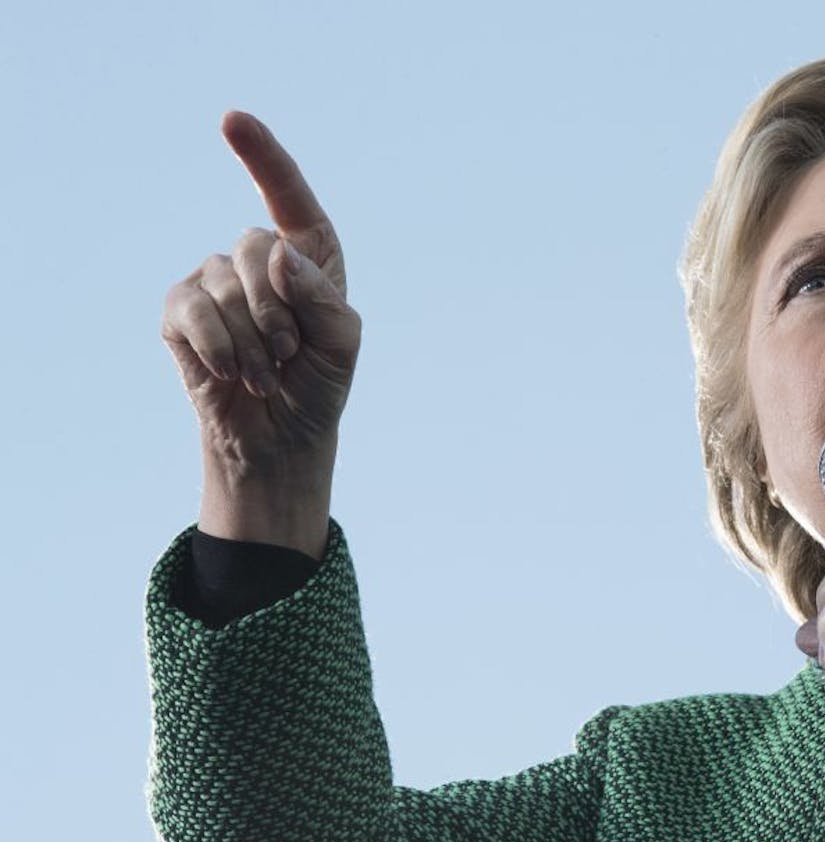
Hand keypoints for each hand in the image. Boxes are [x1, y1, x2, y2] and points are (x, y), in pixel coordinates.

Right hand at [160, 112, 360, 555]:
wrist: (280, 437)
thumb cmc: (319, 385)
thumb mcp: (342, 343)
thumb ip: (321, 296)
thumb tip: (276, 252)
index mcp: (307, 255)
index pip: (288, 196)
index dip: (261, 154)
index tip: (232, 118)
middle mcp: (257, 259)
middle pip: (254, 245)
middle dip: (278, 308)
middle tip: (290, 353)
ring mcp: (213, 281)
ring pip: (224, 285)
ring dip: (253, 341)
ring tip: (267, 373)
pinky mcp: (180, 312)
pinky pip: (192, 311)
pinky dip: (221, 348)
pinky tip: (233, 374)